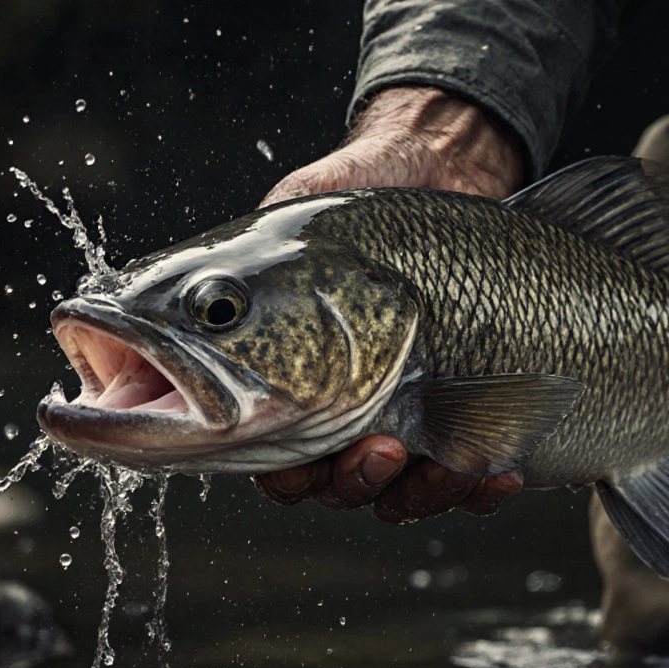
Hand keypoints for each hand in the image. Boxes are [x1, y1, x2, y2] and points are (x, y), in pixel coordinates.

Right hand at [253, 85, 526, 521]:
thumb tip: (164, 301)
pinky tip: (504, 469)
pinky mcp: (462, 425)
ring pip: (395, 497)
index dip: (282, 479)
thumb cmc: (353, 198)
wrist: (438, 170)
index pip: (254, 458)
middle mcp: (332, 415)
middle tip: (380, 447)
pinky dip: (483, 487)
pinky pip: (468, 484)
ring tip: (441, 455)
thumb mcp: (285, 221)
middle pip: (328, 488)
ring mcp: (399, 424)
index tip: (299, 461)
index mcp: (276, 383)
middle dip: (353, 480)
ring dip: (417, 489)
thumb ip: (231, 265)